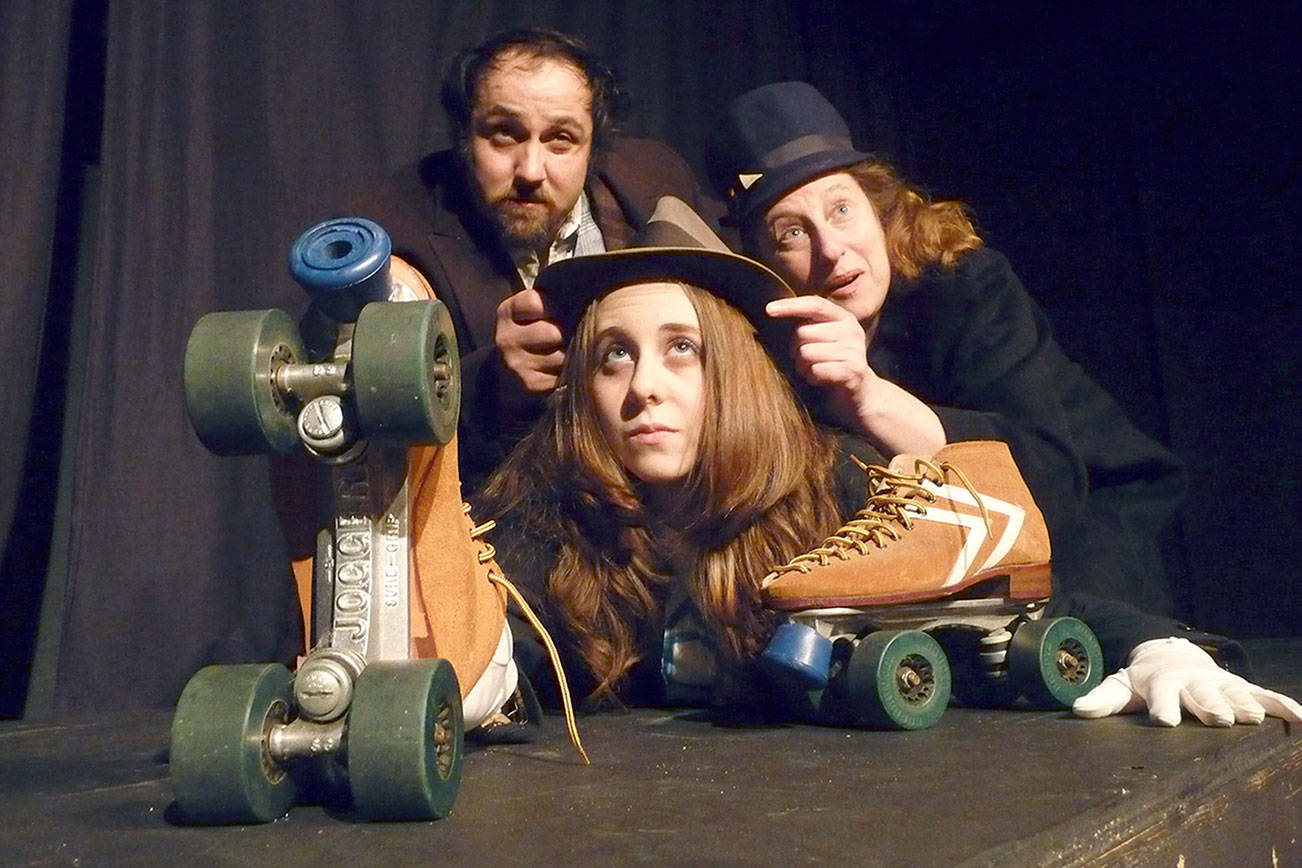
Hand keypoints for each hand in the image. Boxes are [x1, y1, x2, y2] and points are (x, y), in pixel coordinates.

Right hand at [494, 288, 564, 393]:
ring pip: (561, 356)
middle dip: (567, 332)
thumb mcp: (531, 309)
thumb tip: (582, 294)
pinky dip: (566, 372)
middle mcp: (506, 338)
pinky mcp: (529, 383)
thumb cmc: (531, 328)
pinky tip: (560, 366)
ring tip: (566, 350)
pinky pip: (561, 376)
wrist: (510, 366)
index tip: (558, 311)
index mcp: (507, 312)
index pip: (536, 303)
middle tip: (568, 334)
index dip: (554, 306)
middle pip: (553, 333)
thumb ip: (548, 299)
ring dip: (570, 354)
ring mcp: (516, 363)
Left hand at [764, 295, 944, 455]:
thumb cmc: (831, 365)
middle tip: (805, 362)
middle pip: (802, 332)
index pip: (814, 304)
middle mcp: (851, 330)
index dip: (790, 306)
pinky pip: (816, 370)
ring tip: (814, 371)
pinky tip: (821, 381)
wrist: (860, 395)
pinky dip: (812, 378)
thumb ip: (803, 326)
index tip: (768, 310)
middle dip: (794, 350)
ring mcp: (854, 350)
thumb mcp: (821, 340)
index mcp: (843, 318)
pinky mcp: (853, 371)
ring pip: (806, 352)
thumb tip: (769, 311)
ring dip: (802, 367)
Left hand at [1072, 636, 1301, 726]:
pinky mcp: (1242, 688)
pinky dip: (1283, 705)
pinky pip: (1265, 695)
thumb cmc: (1145, 681)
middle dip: (1211, 705)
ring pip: (1235, 694)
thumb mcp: (1122, 687)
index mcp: (1162, 684)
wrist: (1171, 658)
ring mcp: (1220, 684)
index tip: (1163, 721)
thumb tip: (1076, 710)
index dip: (1162, 706)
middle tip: (1220, 719)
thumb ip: (1103, 699)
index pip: (1160, 696)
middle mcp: (1193, 683)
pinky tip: (1300, 719)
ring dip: (1245, 704)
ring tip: (1255, 717)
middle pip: (1202, 695)